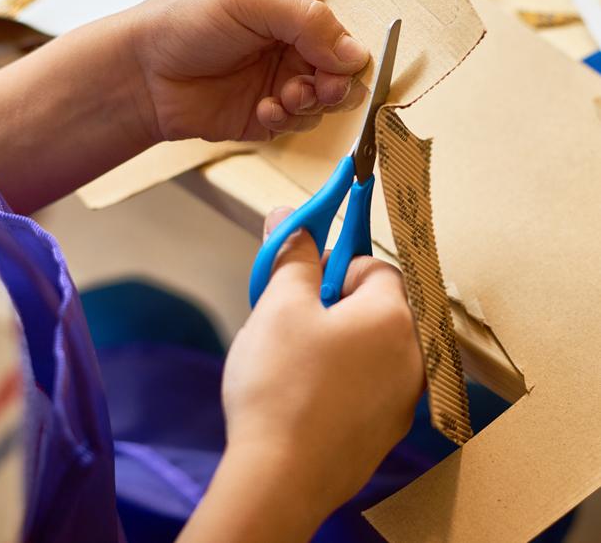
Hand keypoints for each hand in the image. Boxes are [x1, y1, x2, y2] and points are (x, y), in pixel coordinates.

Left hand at [129, 0, 369, 142]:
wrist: (142, 74)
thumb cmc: (187, 18)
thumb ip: (309, 20)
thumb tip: (357, 54)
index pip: (356, 2)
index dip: (369, 25)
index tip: (372, 47)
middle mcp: (298, 32)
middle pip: (352, 56)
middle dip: (341, 74)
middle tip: (322, 84)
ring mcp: (287, 71)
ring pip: (333, 93)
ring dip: (315, 98)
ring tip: (285, 95)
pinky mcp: (273, 108)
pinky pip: (303, 120)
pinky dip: (290, 118)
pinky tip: (264, 108)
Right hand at [220, 208, 423, 531]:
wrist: (280, 479)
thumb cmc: (281, 382)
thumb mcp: (280, 306)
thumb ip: (292, 256)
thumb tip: (291, 216)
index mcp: (394, 317)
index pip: (375, 266)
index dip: (334, 267)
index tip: (301, 284)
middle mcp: (414, 356)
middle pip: (376, 307)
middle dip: (333, 304)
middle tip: (291, 321)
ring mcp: (405, 399)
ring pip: (371, 347)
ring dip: (338, 342)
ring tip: (293, 360)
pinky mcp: (387, 432)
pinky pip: (369, 385)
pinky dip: (343, 379)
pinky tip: (304, 396)